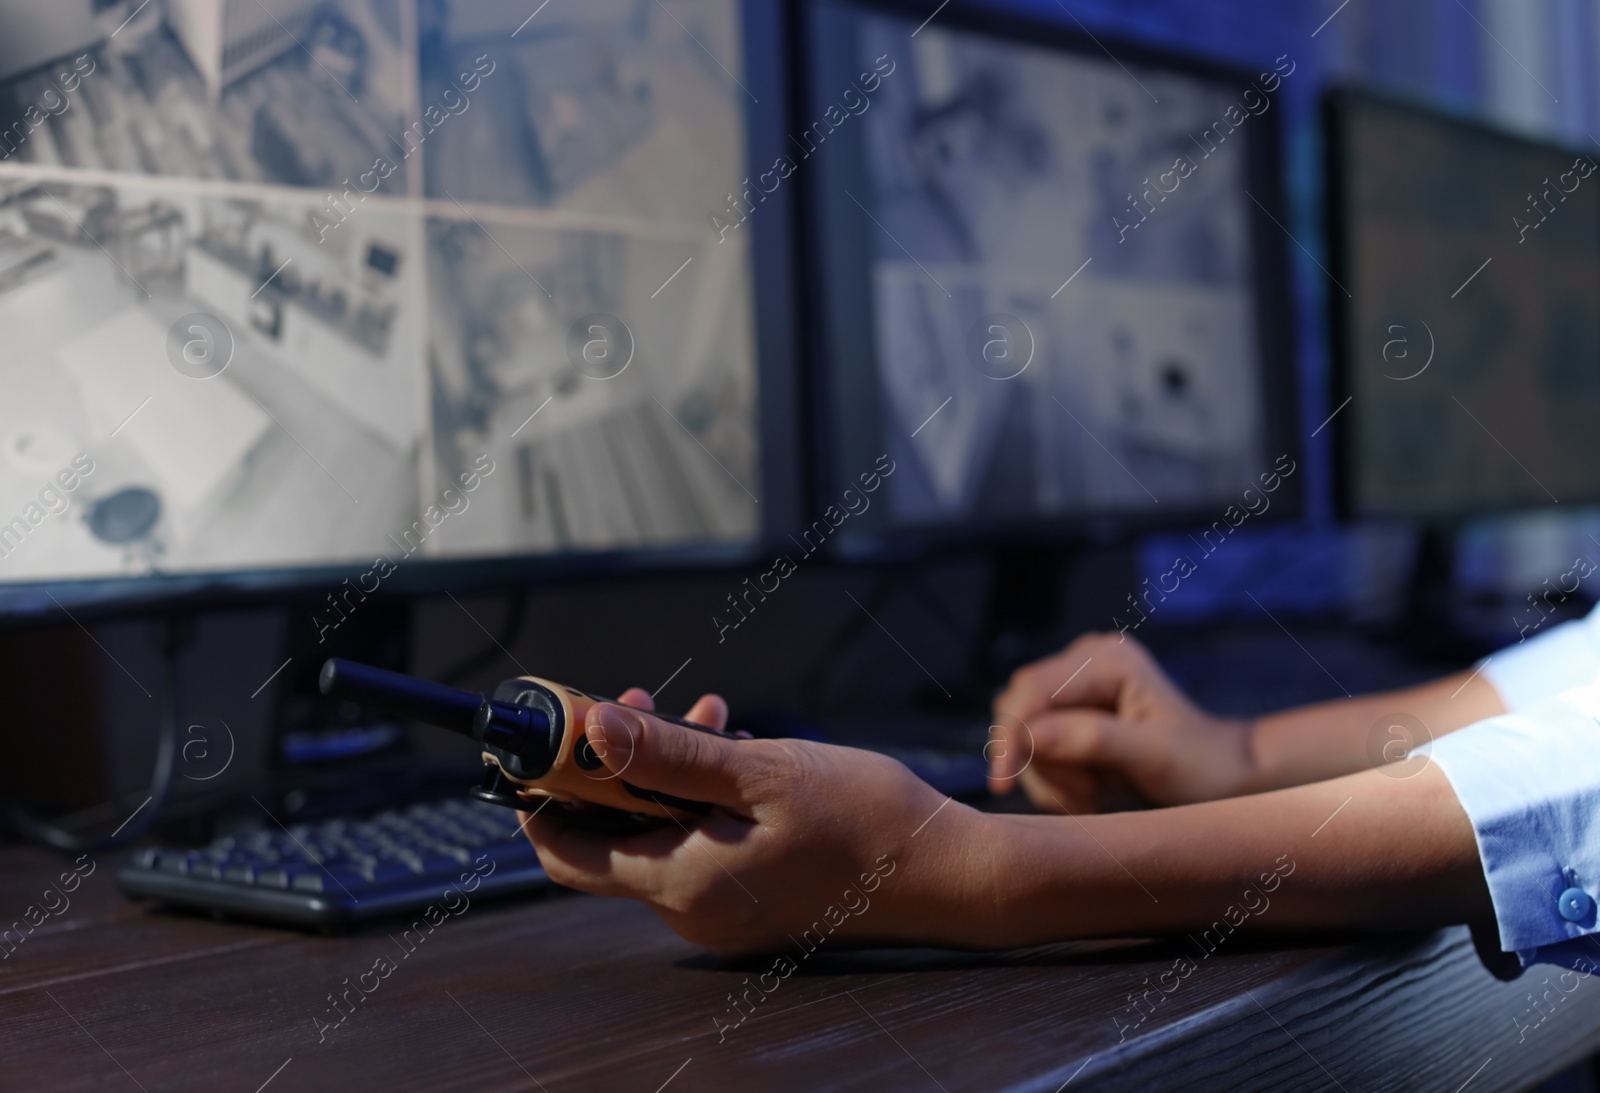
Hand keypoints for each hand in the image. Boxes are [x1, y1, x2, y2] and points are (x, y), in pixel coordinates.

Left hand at [519, 689, 998, 954]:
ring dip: (668, 775)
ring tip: (707, 718)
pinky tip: (737, 755)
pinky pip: (702, 848)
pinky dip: (704, 799)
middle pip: (615, 838)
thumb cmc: (866, 821)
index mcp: (683, 883)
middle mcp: (693, 911)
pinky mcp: (755, 901)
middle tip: (639, 705)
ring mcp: (725, 912)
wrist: (950, 874)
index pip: (569, 854)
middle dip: (617, 768)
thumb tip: (590, 734)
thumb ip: (669, 757)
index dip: (544, 797)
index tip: (548, 742)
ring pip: (663, 835)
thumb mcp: (760, 772)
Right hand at [988, 633, 1256, 812]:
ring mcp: (1077, 684)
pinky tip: (1087, 792)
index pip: (1033, 689)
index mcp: (1107, 660)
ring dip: (1048, 775)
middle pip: (1021, 710)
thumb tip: (1030, 736)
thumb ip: (1093, 740)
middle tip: (1082, 797)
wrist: (1221, 774)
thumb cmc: (1198, 764)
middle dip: (1039, 761)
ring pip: (1024, 732)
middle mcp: (1086, 661)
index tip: (1003, 783)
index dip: (1011, 735)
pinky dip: (1054, 776)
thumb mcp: (1152, 756)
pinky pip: (1036, 744)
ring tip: (1091, 797)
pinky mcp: (1072, 709)